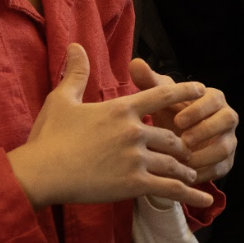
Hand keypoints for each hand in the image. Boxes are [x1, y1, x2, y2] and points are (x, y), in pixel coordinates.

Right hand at [7, 43, 213, 209]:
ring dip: (184, 168)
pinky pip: (170, 189)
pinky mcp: (133, 184)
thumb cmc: (49, 136)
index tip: (202, 89)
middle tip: (186, 150)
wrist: (40, 172)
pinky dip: (189, 193)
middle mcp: (134, 130)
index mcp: (121, 108)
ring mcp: (135, 158)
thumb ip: (77, 72)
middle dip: (179, 144)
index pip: (162, 95)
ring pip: (173, 162)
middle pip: (170, 135)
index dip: (184, 91)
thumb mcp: (63, 99)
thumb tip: (75, 45)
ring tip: (191, 174)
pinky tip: (203, 198)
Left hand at [130, 58, 238, 184]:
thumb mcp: (159, 98)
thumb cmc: (169, 113)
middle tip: (184, 140)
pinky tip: (185, 175)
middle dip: (206, 130)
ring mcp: (228, 139)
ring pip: (226, 147)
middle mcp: (226, 117)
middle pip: (228, 120)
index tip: (177, 119)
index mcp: (214, 98)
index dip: (199, 109)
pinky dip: (204, 172)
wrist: (174, 139)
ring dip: (206, 154)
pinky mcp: (225, 161)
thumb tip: (135, 63)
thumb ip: (150, 82)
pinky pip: (222, 168)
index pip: (215, 99)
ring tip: (183, 161)